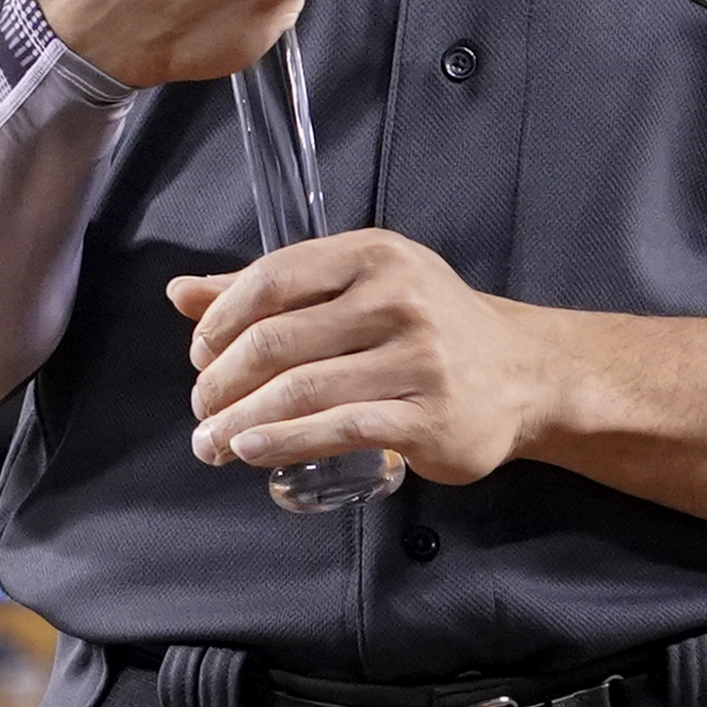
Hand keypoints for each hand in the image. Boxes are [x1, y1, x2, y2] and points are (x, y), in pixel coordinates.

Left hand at [172, 227, 581, 483]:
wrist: (526, 374)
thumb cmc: (425, 326)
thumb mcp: (354, 287)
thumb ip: (269, 290)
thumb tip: (180, 292)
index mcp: (371, 256)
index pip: (272, 280)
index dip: (221, 321)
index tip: (199, 357)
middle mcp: (397, 299)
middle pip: (278, 341)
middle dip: (223, 381)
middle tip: (200, 408)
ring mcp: (418, 359)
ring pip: (303, 389)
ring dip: (242, 420)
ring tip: (212, 442)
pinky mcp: (430, 416)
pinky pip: (340, 428)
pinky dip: (286, 441)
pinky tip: (252, 450)